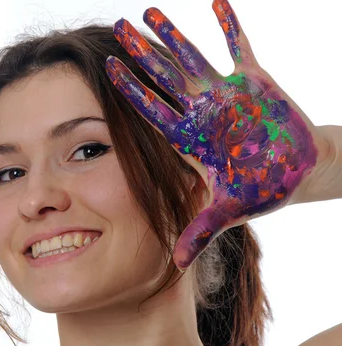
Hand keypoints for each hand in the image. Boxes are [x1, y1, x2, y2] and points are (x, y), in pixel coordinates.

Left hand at [105, 0, 329, 270]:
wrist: (296, 172)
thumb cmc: (261, 189)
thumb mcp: (230, 210)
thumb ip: (202, 231)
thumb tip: (175, 262)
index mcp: (190, 138)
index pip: (152, 110)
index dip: (130, 90)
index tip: (106, 69)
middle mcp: (201, 111)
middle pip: (164, 77)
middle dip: (142, 54)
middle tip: (117, 28)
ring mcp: (225, 94)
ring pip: (193, 57)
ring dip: (174, 34)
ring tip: (149, 12)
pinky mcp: (254, 81)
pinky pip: (239, 47)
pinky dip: (230, 25)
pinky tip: (216, 2)